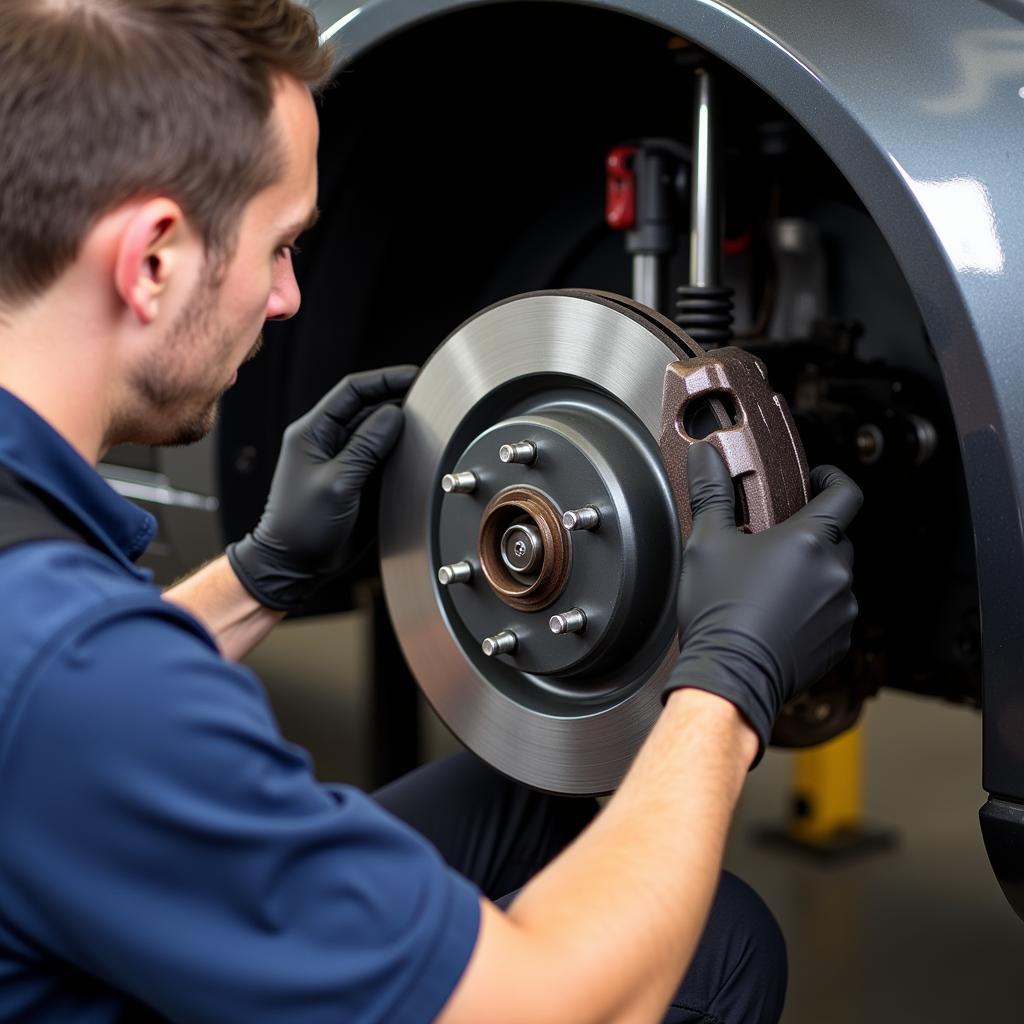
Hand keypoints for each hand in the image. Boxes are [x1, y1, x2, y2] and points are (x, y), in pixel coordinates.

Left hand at [226, 365, 417, 610]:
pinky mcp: (355, 478)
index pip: (351, 391)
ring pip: (376, 431)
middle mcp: (327, 441)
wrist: (294, 564)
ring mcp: (342, 459)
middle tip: (428, 400)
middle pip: (367, 407)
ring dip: (399, 427)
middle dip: (397, 401)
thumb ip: (366, 446)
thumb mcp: (337, 483)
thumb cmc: (301, 526)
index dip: (384, 380)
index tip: (413, 377)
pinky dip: (398, 451)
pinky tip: (415, 450)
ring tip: (426, 422)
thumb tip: (394, 414)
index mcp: (312, 432)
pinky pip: (380, 456)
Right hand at [665, 441, 862, 762]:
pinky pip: (833, 613)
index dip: (833, 480)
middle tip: (773, 542)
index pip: (845, 494)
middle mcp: (835, 573)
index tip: (816, 480)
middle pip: (836, 538)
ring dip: (811, 574)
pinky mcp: (839, 642)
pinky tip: (778, 616)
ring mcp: (841, 610)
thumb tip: (706, 455)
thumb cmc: (719, 611)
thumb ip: (712, 492)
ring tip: (771, 586)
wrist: (730, 677)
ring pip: (834, 577)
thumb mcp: (707, 543)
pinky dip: (813, 609)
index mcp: (809, 540)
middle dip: (811, 534)